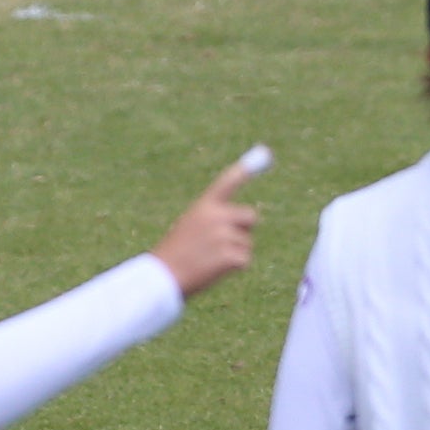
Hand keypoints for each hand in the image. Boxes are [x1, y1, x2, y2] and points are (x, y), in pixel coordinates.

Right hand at [152, 156, 261, 295]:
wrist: (162, 278)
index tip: (266, 152)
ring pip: (247, 243)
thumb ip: (215, 218)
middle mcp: (217, 216)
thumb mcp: (190, 226)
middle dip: (243, 229)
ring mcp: (225, 235)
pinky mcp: (232, 256)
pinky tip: (213, 270)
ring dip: (234, 253)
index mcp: (204, 206)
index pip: (228, 182)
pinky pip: (244, 260)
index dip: (246, 169)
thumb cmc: (175, 253)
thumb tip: (250, 218)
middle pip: (250, 217)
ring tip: (209, 260)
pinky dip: (232, 269)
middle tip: (221, 244)